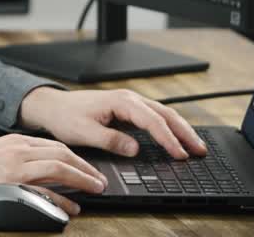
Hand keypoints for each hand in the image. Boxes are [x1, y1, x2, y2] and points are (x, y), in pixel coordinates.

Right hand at [0, 133, 106, 215]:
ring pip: (58, 168)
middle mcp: (17, 150)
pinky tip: (71, 208)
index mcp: (13, 142)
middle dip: (86, 168)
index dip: (76, 158)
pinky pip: (43, 190)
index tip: (88, 169)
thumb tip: (34, 177)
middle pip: (62, 154)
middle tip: (100, 180)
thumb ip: (13, 162)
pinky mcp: (8, 183)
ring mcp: (13, 166)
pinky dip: (61, 198)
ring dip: (82, 179)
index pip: (54, 146)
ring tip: (95, 190)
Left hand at [19, 87, 207, 159]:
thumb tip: (135, 149)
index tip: (179, 154)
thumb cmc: (66, 116)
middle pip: (165, 114)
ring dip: (180, 129)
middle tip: (200, 150)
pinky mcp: (128, 110)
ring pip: (163, 114)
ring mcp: (130, 103)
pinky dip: (169, 127)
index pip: (152, 120)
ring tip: (195, 146)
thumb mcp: (84, 132)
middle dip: (184, 132)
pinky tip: (176, 137)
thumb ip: (111, 140)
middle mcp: (129, 99)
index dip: (168, 139)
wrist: (53, 106)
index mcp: (121, 102)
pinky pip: (154, 117)